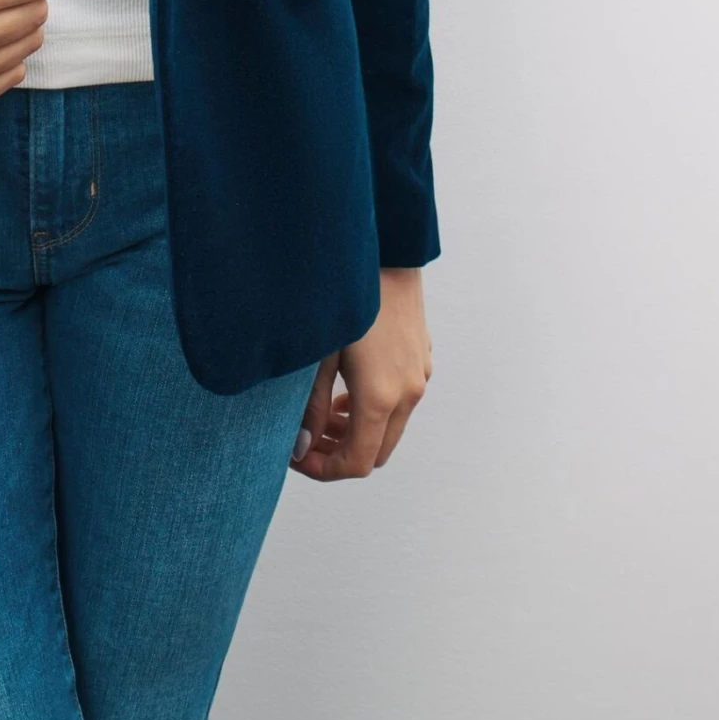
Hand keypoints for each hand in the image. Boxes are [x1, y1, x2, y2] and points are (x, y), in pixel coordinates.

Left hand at [289, 269, 431, 479]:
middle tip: (306, 439)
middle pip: (377, 452)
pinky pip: (401, 401)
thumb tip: (300, 448)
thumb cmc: (347, 297)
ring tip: (323, 415)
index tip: (296, 457)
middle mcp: (408, 393)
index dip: (324, 469)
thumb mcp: (319, 353)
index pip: (358, 463)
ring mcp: (420, 375)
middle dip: (340, 454)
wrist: (386, 249)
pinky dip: (375, 410)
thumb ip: (310, 406)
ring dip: (358, 432)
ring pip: (391, 427)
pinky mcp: (422, 358)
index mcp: (381, 397)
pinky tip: (348, 388)